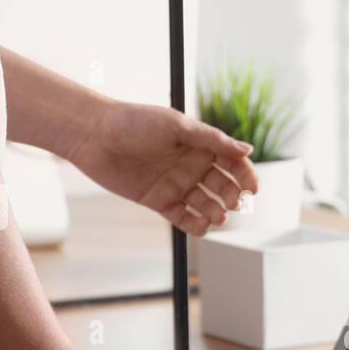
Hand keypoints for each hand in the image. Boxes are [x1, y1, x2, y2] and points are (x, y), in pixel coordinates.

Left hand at [68, 100, 259, 235]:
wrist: (95, 136)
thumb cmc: (135, 122)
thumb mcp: (178, 127)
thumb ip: (213, 140)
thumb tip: (247, 150)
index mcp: (199, 144)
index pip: (232, 162)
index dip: (246, 175)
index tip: (252, 189)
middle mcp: (191, 165)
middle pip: (223, 186)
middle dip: (232, 196)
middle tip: (234, 203)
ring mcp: (176, 184)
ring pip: (206, 204)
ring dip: (216, 212)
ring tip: (218, 217)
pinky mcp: (160, 201)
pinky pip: (184, 218)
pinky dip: (196, 225)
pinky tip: (203, 227)